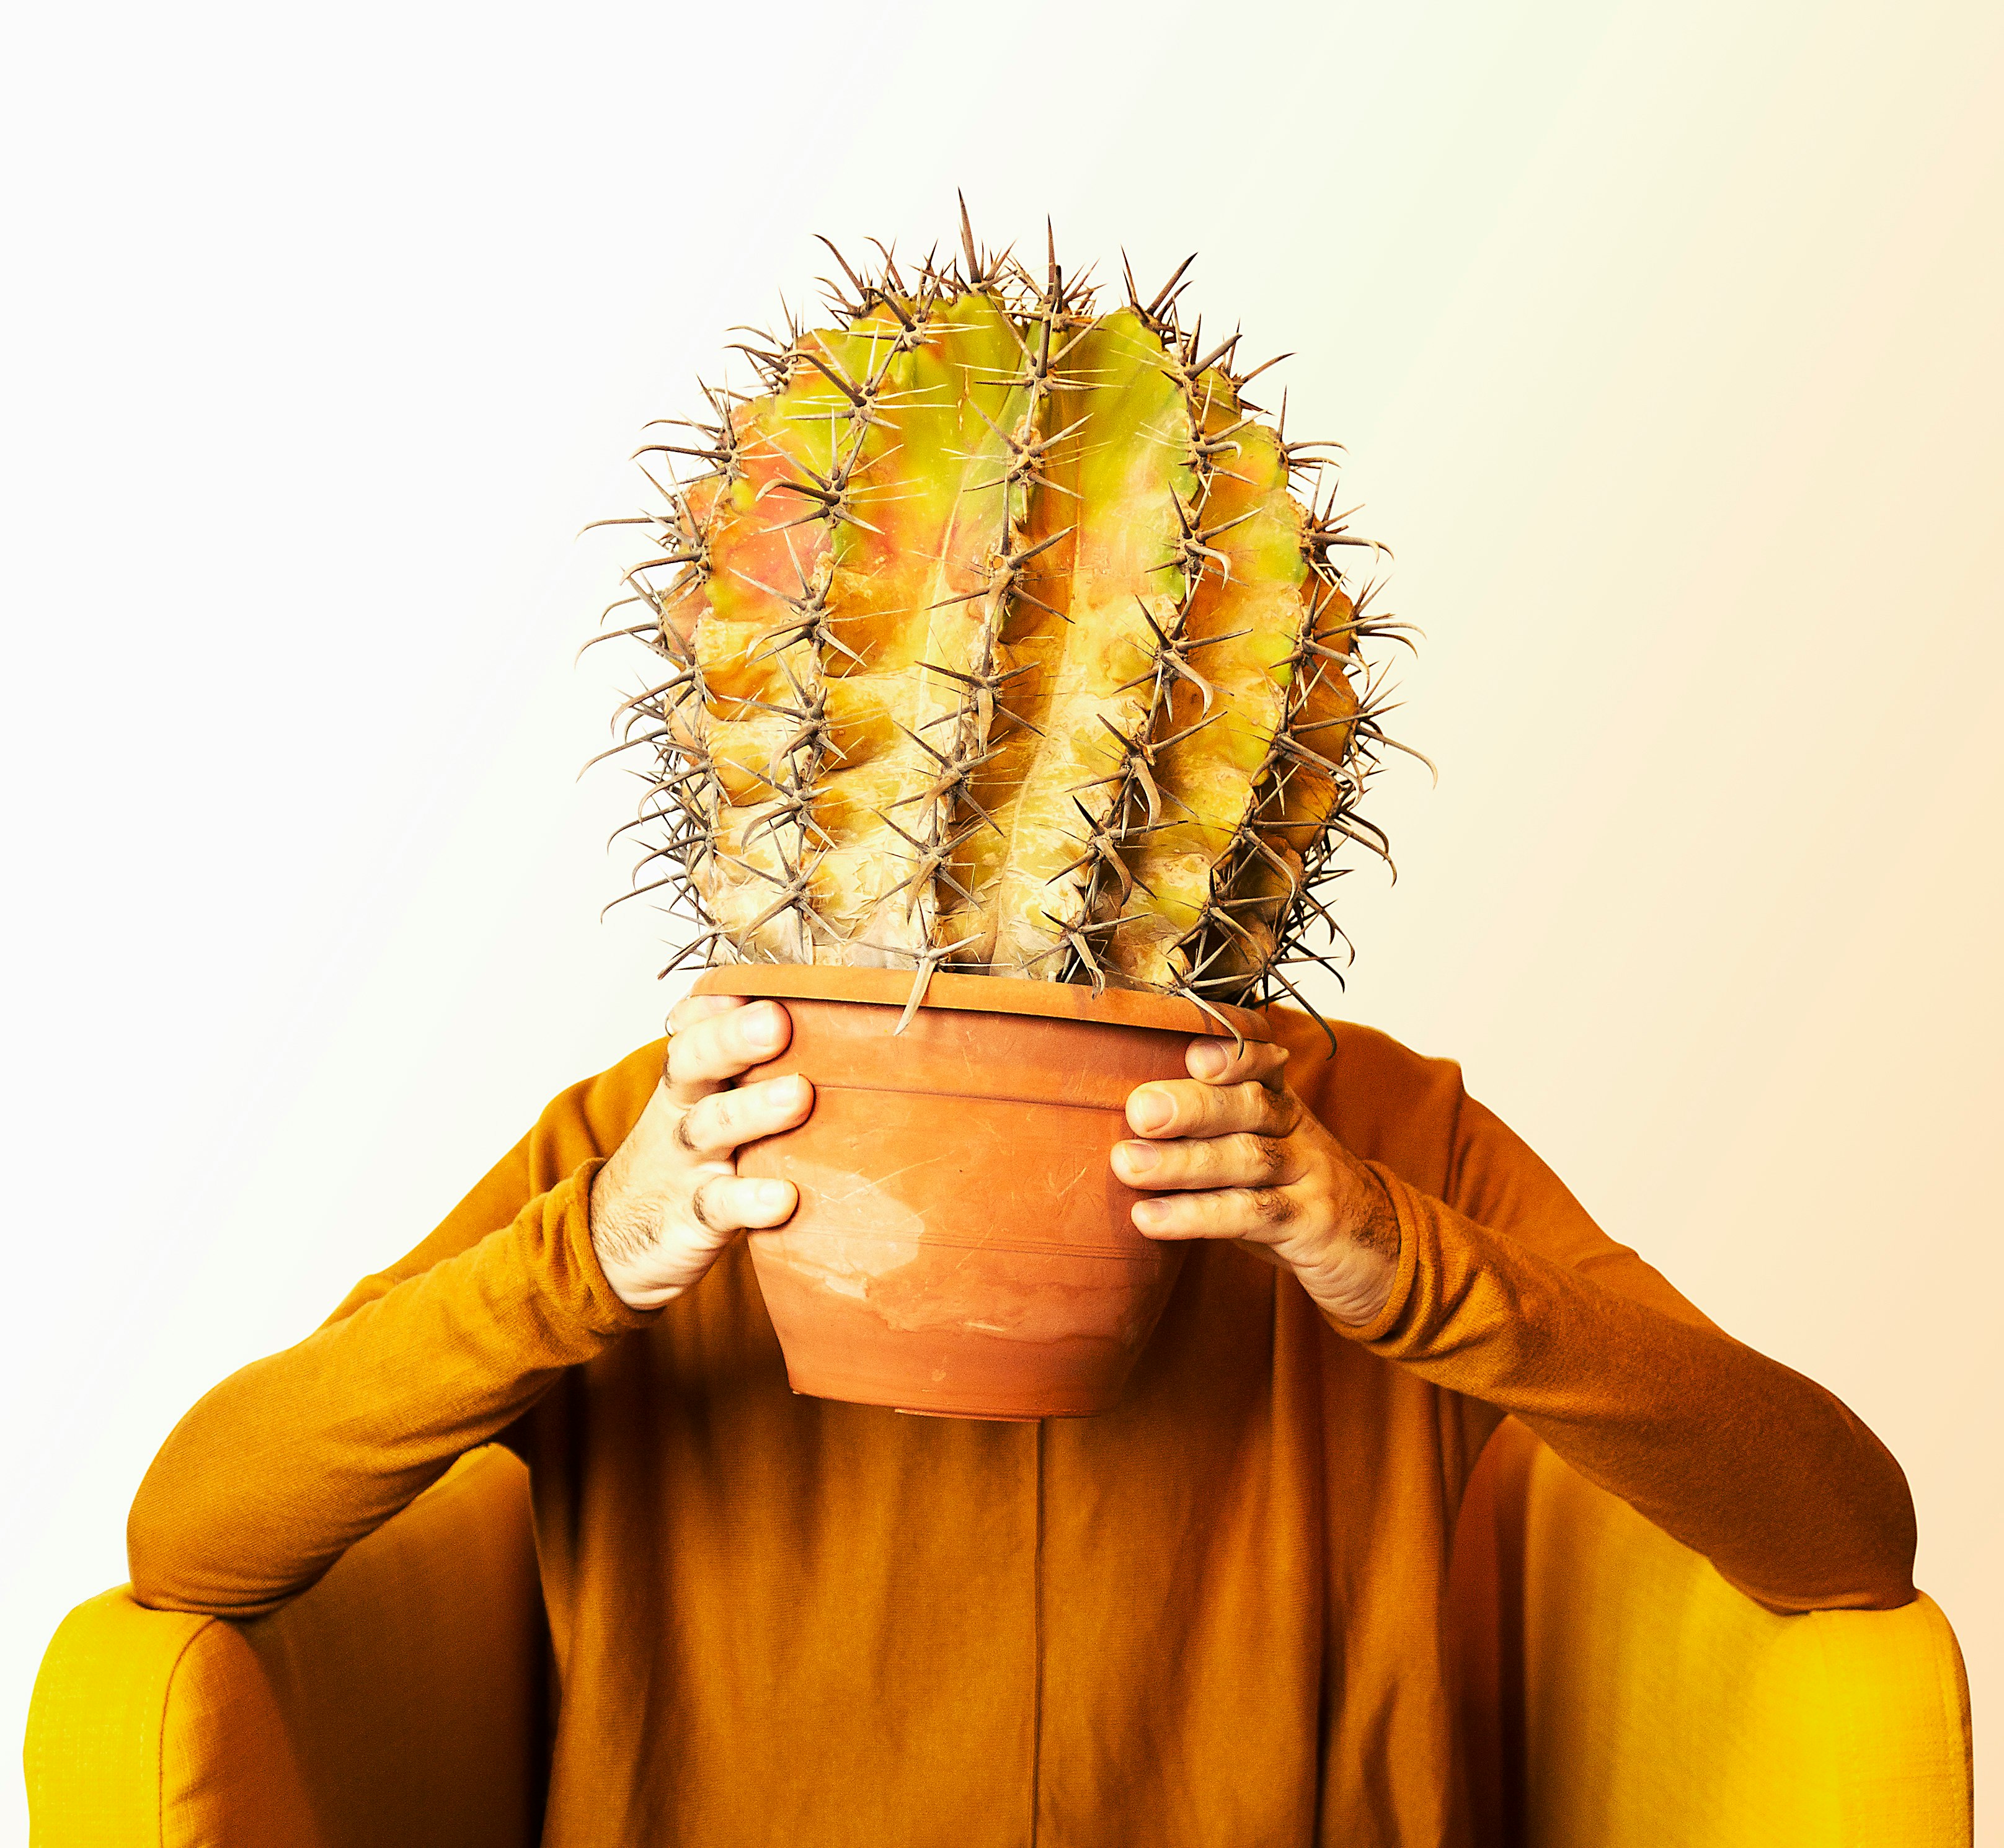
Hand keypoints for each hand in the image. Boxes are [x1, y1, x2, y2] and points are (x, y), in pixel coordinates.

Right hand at [588, 994, 812, 1309]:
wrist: (617, 1243)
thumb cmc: (687, 1163)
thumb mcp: (708, 1109)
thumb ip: (754, 1074)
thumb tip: (847, 1034)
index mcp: (690, 1078)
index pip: (691, 1027)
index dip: (713, 1002)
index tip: (749, 984)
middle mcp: (682, 1111)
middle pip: (695, 1062)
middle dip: (732, 1038)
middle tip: (776, 1021)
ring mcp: (684, 1164)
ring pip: (711, 1126)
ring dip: (753, 1109)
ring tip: (798, 1094)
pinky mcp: (691, 1218)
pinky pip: (719, 1205)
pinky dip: (750, 1200)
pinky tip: (784, 1197)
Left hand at [1110, 1037, 1401, 1327]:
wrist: (1384, 1253)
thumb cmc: (1295, 1197)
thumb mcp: (1262, 1156)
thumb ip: (1208, 1134)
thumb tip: (1118, 1122)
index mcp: (1282, 1104)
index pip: (1263, 1059)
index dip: (1231, 1049)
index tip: (1189, 1049)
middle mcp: (1299, 1129)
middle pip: (1251, 1104)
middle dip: (1192, 1103)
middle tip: (1138, 1109)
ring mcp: (1311, 1175)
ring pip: (1249, 1157)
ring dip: (1182, 1161)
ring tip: (1126, 1164)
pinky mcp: (1314, 1224)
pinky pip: (1253, 1215)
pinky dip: (1198, 1215)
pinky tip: (1151, 1218)